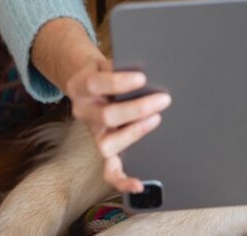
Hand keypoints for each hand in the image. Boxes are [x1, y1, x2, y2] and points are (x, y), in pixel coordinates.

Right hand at [65, 58, 171, 193]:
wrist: (88, 80)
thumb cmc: (107, 70)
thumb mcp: (109, 62)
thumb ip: (124, 66)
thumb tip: (153, 68)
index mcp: (83, 86)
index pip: (97, 84)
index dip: (119, 82)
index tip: (142, 78)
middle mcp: (84, 111)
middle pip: (106, 116)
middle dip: (137, 109)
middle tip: (163, 100)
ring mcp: (93, 133)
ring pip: (107, 144)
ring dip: (134, 134)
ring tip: (156, 120)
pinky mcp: (104, 147)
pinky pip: (108, 170)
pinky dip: (122, 179)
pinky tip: (139, 184)